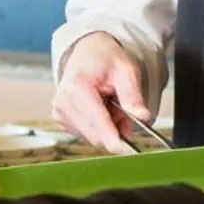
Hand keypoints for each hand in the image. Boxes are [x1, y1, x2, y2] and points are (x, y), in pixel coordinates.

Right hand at [53, 32, 146, 154]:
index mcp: (77, 87)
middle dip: (116, 129)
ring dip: (109, 127)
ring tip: (112, 103)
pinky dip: (100, 126)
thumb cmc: (105, 59)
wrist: (87, 53)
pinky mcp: (62, 120)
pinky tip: (102, 109)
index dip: (111, 137)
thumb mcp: (126, 70)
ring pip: (92, 136)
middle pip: (94, 133)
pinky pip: (87, 134)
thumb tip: (143, 117)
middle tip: (127, 111)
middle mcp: (63, 102)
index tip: (125, 150)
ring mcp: (60, 113)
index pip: (96, 120)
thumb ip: (133, 95)